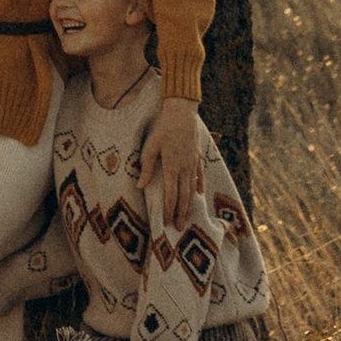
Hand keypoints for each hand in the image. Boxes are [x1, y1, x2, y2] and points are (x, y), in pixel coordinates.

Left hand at [140, 97, 205, 230]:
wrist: (182, 112)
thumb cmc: (163, 128)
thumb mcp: (150, 146)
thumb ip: (146, 167)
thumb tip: (141, 186)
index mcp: (172, 167)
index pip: (170, 195)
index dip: (168, 210)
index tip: (166, 223)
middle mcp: (185, 168)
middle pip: (183, 196)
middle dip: (181, 213)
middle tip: (179, 228)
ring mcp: (193, 162)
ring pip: (192, 189)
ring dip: (190, 204)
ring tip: (188, 217)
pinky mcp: (198, 155)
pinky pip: (200, 175)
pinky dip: (199, 185)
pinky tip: (199, 194)